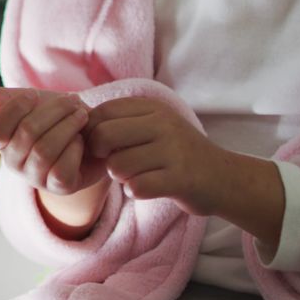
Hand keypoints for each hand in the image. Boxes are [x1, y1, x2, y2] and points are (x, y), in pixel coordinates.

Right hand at [0, 87, 97, 194]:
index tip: (33, 94)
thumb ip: (6, 97)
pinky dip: (74, 149)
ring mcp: (34, 177)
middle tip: (72, 100)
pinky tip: (80, 140)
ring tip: (81, 115)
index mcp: (3, 141)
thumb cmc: (56, 118)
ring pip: (44, 151)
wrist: (90, 137)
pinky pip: (60, 169)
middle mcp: (13, 162)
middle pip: (26, 134)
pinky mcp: (57, 187)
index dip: (13, 109)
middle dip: (54, 111)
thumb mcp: (33, 102)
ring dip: (68, 126)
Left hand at [85, 97, 230, 215]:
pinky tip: (148, 188)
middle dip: (102, 155)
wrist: (223, 177)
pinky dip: (136, 191)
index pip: (101, 113)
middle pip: (103, 136)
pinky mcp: (181, 178)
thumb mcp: (152, 127)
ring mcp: (173, 150)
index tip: (102, 148)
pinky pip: (137, 187)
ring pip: (118, 165)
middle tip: (116, 164)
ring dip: (121, 177)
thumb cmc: (175, 154)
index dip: (91, 133)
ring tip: (138, 175)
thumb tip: (76, 125)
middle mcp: (163, 123)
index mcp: (152, 107)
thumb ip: (119, 123)